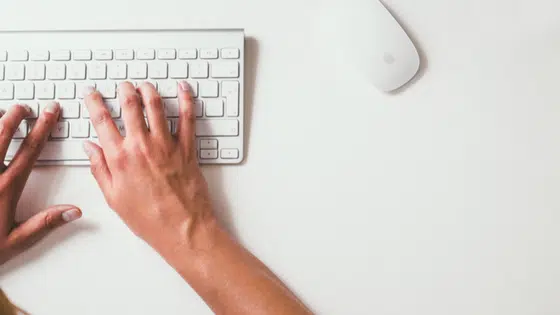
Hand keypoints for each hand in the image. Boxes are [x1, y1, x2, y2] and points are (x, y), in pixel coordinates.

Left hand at [0, 103, 81, 264]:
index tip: (50, 113)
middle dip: (15, 116)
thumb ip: (45, 223)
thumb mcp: (15, 240)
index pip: (30, 150)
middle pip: (2, 135)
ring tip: (1, 111)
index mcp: (6, 188)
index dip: (43, 128)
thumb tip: (74, 211)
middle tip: (23, 106)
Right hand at [82, 82, 215, 252]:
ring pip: (156, 106)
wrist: (183, 229)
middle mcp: (142, 146)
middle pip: (130, 106)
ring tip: (145, 85)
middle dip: (124, 90)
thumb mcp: (114, 198)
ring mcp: (167, 145)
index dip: (94, 102)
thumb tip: (89, 148)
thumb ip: (99, 169)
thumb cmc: (149, 218)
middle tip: (122, 85)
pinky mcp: (188, 148)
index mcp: (120, 158)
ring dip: (149, 90)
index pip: (102, 120)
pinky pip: (188, 118)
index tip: (91, 93)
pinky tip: (183, 88)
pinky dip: (186, 100)